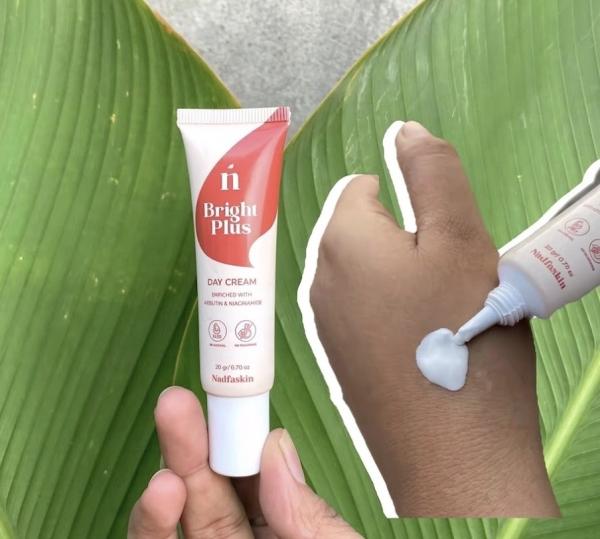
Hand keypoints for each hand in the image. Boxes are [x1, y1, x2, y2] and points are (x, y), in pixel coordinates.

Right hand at [128, 386, 360, 537]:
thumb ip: (309, 513)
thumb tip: (276, 444)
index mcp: (283, 525)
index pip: (253, 475)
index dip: (238, 436)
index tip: (229, 400)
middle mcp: (243, 538)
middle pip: (210, 487)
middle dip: (193, 441)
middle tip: (178, 399)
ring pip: (179, 515)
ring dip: (171, 472)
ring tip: (169, 438)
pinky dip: (151, 521)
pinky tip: (162, 490)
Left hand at [310, 121, 558, 515]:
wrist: (456, 452)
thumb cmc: (461, 336)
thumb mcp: (460, 238)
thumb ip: (432, 173)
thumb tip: (405, 129)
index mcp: (339, 242)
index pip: (360, 189)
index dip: (408, 206)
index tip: (438, 239)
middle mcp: (317, 281)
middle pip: (363, 234)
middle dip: (406, 243)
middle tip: (448, 279)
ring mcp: (325, 326)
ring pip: (367, 275)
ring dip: (403, 280)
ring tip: (442, 313)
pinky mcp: (341, 361)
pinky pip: (366, 315)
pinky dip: (395, 315)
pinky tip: (426, 342)